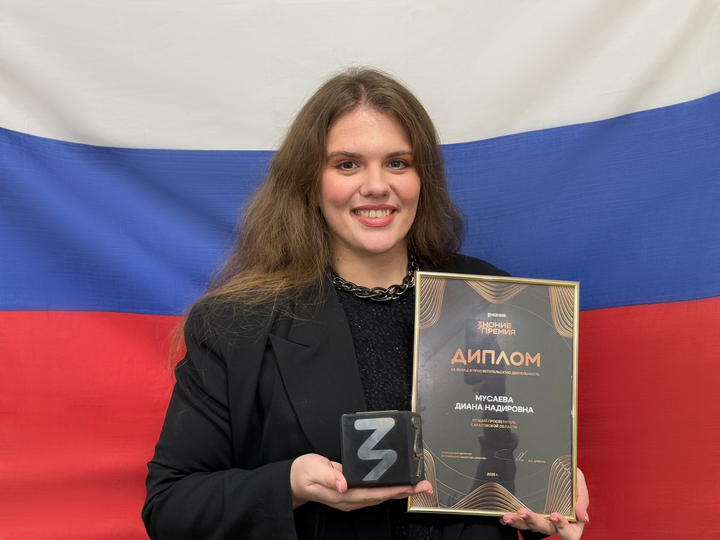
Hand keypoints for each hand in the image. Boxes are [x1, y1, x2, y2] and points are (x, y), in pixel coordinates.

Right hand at [290, 453, 432, 510]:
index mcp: (343, 494)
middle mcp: (350, 499)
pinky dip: (388, 488)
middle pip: (382, 497)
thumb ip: (328, 476)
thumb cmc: (302, 474)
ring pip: (380, 496)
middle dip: (404, 491)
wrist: (292, 482)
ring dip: (399, 490)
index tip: (410, 486)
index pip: (373, 494)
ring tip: (417, 484)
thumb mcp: (312, 470)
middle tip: (424, 484)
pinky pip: (374, 492)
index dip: (393, 490)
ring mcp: (351, 497)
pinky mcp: (350, 492)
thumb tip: (343, 483)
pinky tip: (397, 483)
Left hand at [499, 468, 588, 539]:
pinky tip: (503, 517)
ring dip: (519, 522)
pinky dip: (512, 520)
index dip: (562, 527)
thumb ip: (582, 499)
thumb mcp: (578, 482)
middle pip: (546, 529)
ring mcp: (541, 520)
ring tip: (508, 515)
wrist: (557, 468)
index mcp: (572, 521)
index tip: (554, 515)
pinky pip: (520, 521)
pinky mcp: (529, 515)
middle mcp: (555, 524)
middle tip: (523, 512)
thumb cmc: (569, 478)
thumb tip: (583, 517)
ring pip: (530, 526)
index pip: (570, 532)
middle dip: (534, 521)